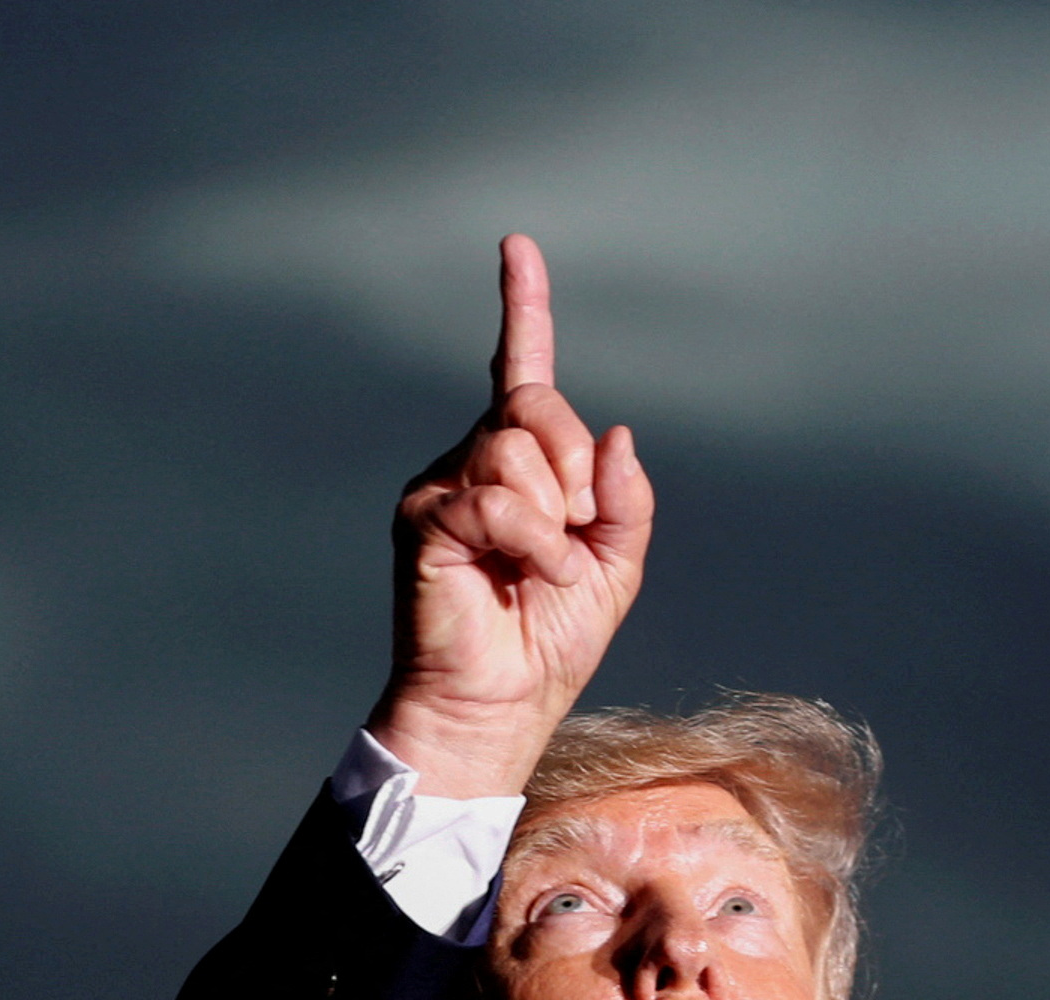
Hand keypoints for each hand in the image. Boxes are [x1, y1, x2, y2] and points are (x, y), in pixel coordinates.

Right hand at [367, 234, 652, 797]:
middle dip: (577, 467)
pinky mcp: (425, 520)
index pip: (523, 371)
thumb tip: (618, 436)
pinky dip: (533, 543)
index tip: (517, 247)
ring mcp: (444, 486)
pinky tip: (530, 578)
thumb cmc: (550, 639)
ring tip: (547, 570)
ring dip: (558, 519)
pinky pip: (497, 500)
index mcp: (522, 463)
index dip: (523, 306)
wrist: (502, 703)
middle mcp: (475, 460)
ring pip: (517, 450)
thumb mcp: (616, 564)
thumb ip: (625, 499)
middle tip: (578, 531)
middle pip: (537, 405)